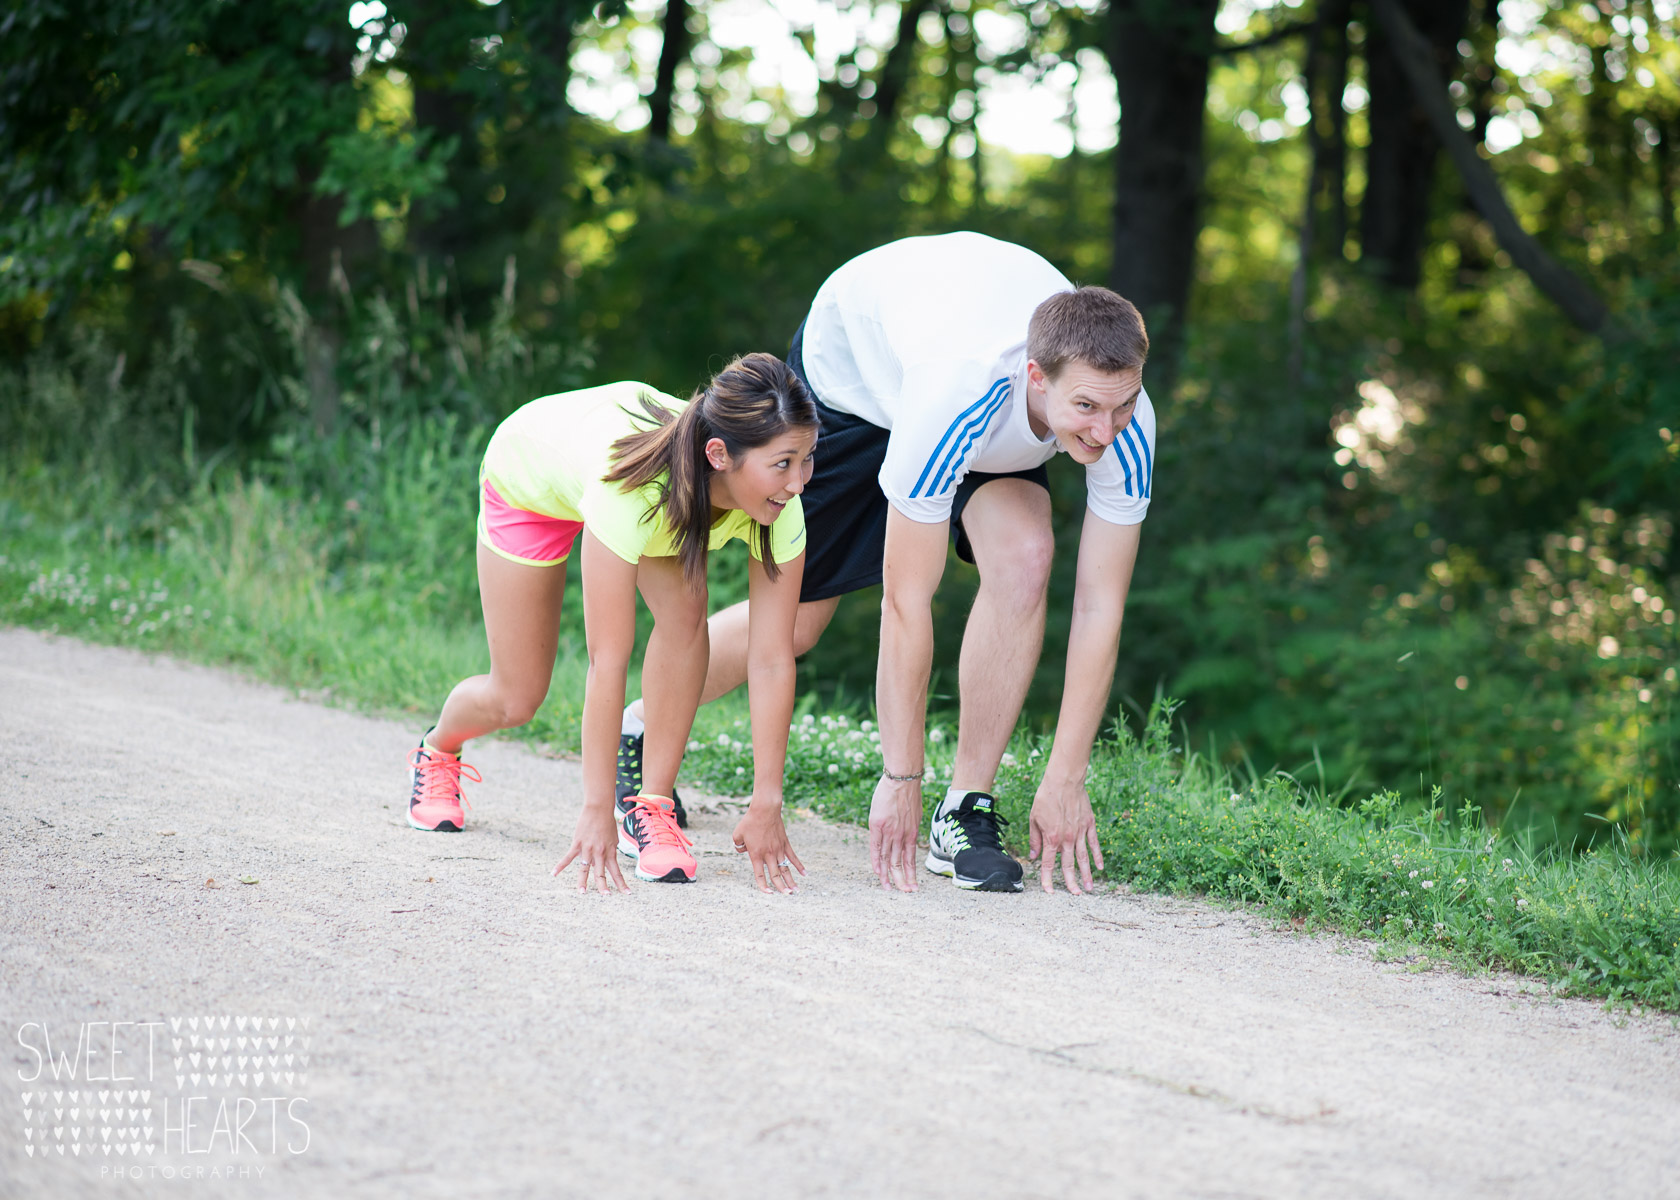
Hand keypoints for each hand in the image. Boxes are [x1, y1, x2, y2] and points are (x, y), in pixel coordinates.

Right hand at [552, 804, 629, 893]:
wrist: (599, 809)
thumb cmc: (607, 823)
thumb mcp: (613, 839)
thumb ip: (610, 851)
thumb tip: (606, 861)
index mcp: (610, 853)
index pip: (617, 872)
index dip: (622, 884)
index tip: (627, 893)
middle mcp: (600, 853)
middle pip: (601, 873)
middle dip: (604, 887)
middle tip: (606, 897)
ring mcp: (588, 849)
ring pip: (585, 869)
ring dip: (583, 881)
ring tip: (582, 892)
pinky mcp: (577, 844)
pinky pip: (568, 857)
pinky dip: (560, 866)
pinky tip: (553, 874)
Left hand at [731, 803, 805, 893]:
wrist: (764, 810)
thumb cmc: (750, 821)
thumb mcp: (737, 834)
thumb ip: (738, 846)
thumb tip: (742, 850)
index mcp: (756, 854)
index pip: (760, 875)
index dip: (764, 886)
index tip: (768, 893)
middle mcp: (768, 854)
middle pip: (776, 875)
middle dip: (781, 887)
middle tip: (787, 896)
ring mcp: (778, 849)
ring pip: (786, 869)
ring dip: (791, 880)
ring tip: (796, 891)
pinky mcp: (785, 843)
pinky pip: (793, 857)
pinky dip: (799, 866)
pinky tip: (805, 874)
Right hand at [868, 775, 921, 892]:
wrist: (903, 779)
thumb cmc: (909, 793)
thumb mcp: (915, 813)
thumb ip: (910, 826)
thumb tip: (907, 833)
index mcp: (911, 834)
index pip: (911, 859)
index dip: (911, 874)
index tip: (913, 886)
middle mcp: (901, 836)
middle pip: (901, 863)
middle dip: (903, 880)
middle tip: (904, 893)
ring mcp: (890, 832)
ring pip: (888, 858)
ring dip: (889, 876)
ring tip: (889, 889)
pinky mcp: (878, 826)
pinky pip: (876, 848)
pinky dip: (876, 861)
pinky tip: (877, 873)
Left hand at [1028, 775, 1103, 894]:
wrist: (1063, 781)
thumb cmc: (1045, 798)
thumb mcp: (1034, 819)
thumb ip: (1035, 840)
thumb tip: (1034, 856)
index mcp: (1052, 838)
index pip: (1049, 864)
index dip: (1048, 879)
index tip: (1049, 892)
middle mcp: (1067, 838)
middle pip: (1069, 865)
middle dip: (1071, 882)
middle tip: (1076, 895)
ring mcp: (1080, 832)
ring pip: (1084, 858)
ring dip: (1086, 874)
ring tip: (1089, 888)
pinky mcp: (1089, 825)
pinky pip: (1094, 844)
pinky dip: (1097, 856)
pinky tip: (1100, 867)